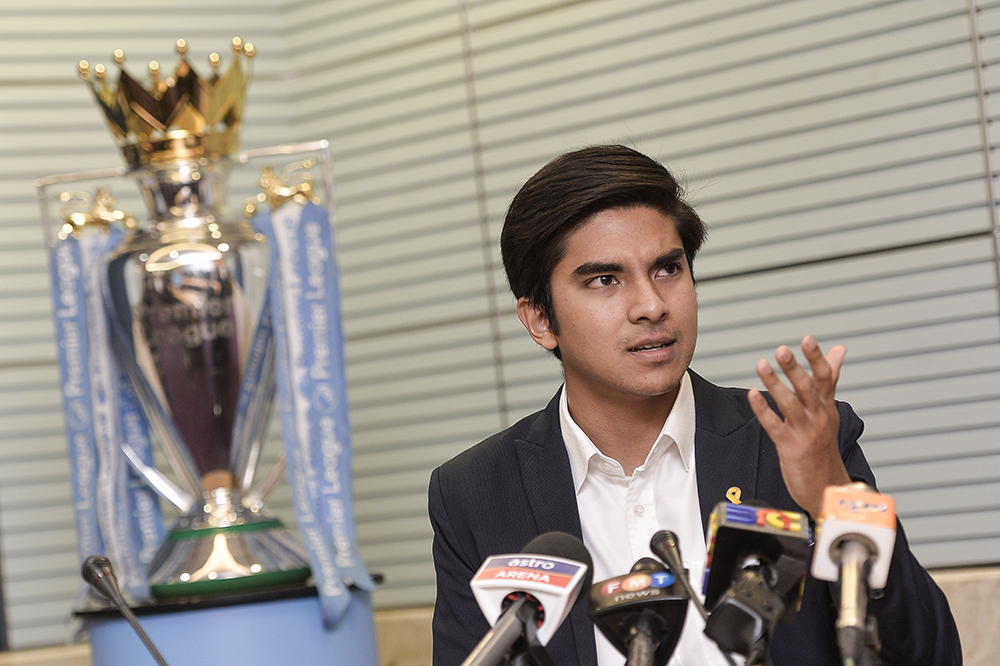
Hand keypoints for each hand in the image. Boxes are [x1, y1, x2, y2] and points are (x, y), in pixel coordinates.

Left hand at [747, 336, 851, 517]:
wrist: (828, 487)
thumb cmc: (824, 447)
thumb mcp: (829, 411)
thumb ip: (829, 379)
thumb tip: (839, 350)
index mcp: (826, 407)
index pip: (825, 378)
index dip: (816, 358)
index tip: (807, 339)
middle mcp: (818, 417)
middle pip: (807, 388)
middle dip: (794, 368)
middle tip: (782, 350)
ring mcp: (805, 433)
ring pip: (790, 404)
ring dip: (775, 384)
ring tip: (761, 365)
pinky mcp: (791, 447)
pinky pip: (775, 426)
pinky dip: (763, 410)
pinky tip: (753, 395)